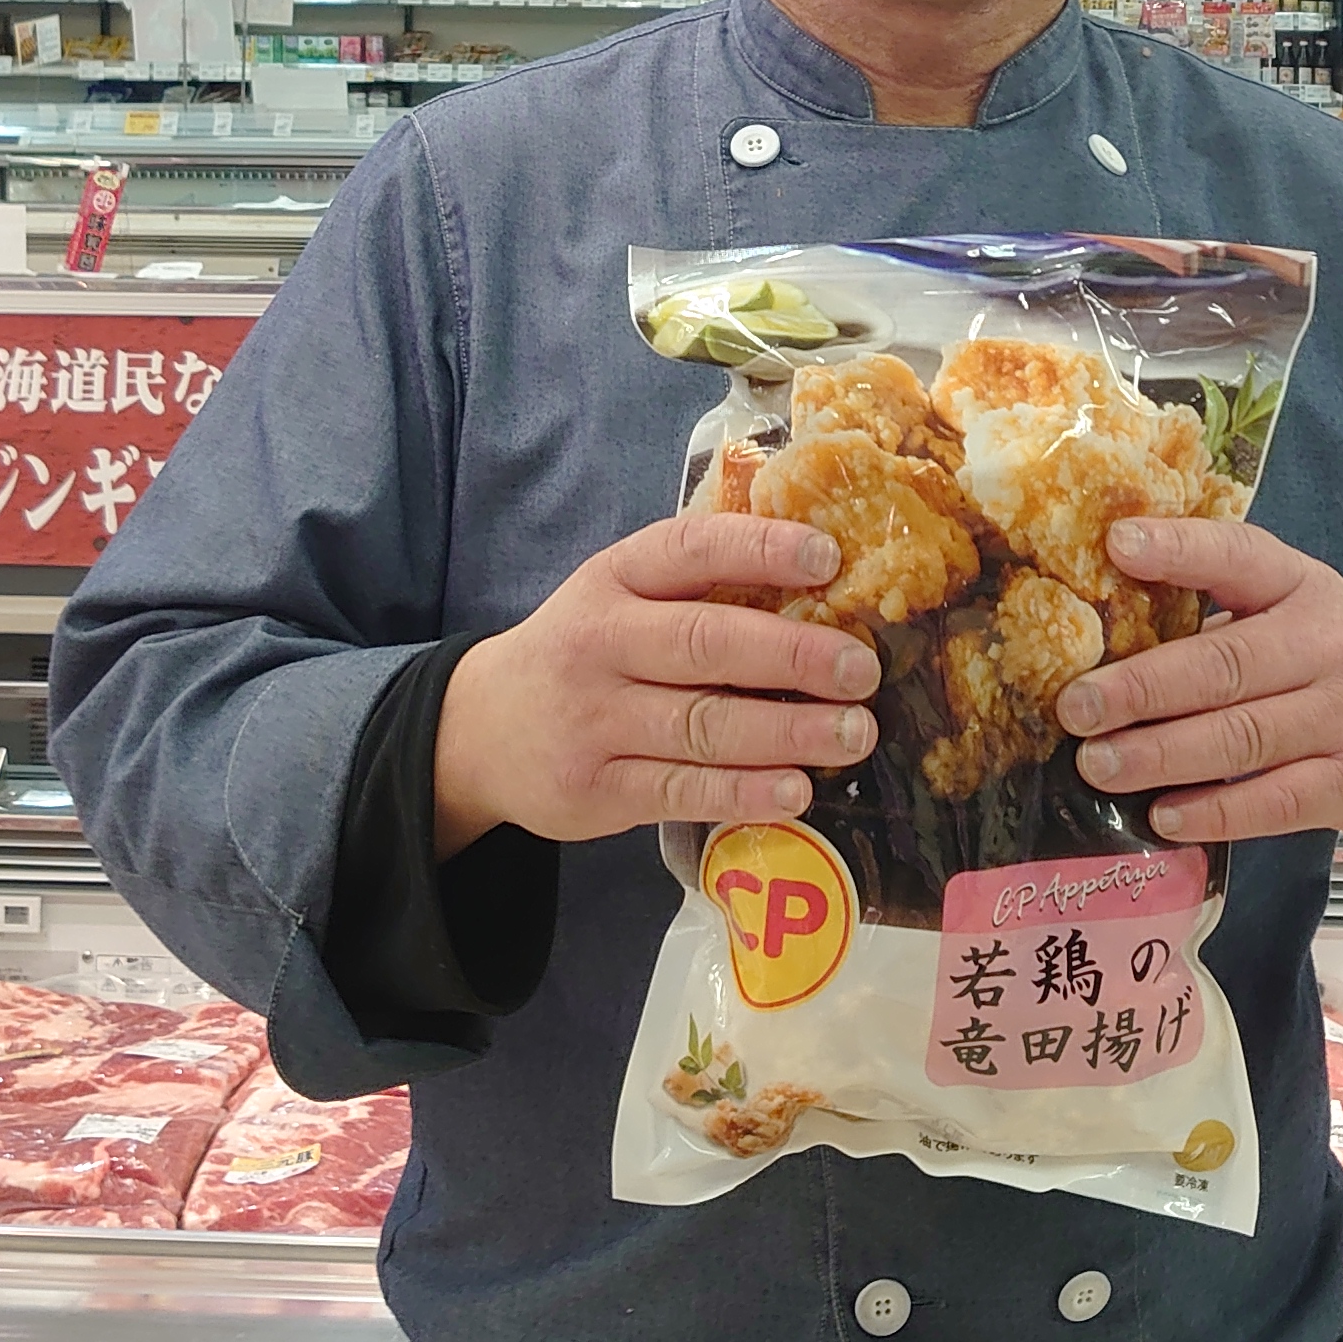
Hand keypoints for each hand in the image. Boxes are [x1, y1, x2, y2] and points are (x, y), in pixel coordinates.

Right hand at [431, 513, 880, 855]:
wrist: (480, 730)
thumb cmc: (585, 650)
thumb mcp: (620, 597)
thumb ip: (699, 589)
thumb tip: (823, 583)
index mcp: (615, 578)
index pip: (690, 550)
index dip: (760, 549)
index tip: (829, 558)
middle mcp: (601, 641)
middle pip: (705, 643)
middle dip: (792, 655)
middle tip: (862, 669)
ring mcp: (595, 719)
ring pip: (701, 724)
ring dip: (786, 731)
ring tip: (853, 734)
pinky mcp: (596, 787)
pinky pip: (680, 790)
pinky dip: (742, 792)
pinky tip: (795, 790)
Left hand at [1053, 517, 1342, 893]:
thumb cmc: (1333, 662)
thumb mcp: (1296, 613)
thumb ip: (1221, 613)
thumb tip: (1100, 634)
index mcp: (1303, 586)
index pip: (1239, 556)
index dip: (1179, 549)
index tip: (1115, 546)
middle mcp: (1330, 643)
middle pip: (1224, 664)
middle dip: (1141, 687)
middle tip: (1075, 706)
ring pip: (1242, 737)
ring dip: (1162, 755)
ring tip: (1098, 766)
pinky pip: (1274, 801)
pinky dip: (1214, 812)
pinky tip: (1163, 816)